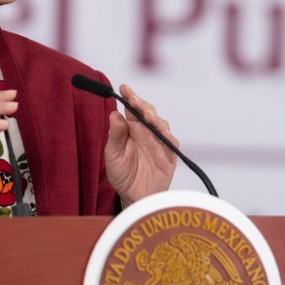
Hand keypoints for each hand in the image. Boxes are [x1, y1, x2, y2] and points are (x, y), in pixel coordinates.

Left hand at [104, 84, 177, 204]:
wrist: (133, 197)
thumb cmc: (122, 174)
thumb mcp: (113, 155)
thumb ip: (115, 135)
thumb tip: (114, 114)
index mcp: (131, 130)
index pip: (131, 109)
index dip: (130, 97)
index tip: (124, 87)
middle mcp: (146, 133)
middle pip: (148, 113)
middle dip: (143, 105)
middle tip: (135, 101)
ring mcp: (158, 143)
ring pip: (161, 125)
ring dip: (155, 119)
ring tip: (148, 117)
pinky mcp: (168, 156)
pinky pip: (171, 144)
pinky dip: (168, 138)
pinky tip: (163, 135)